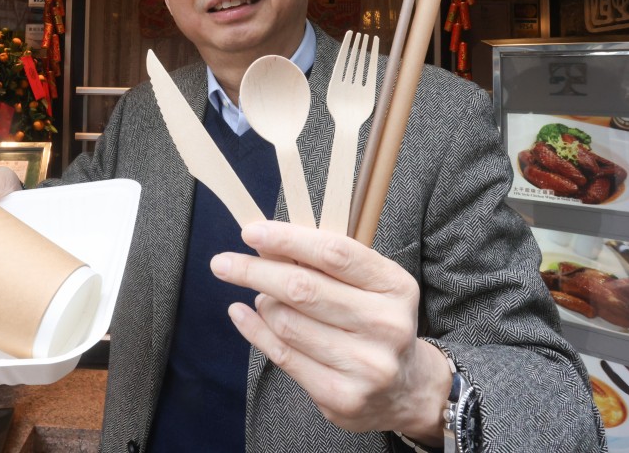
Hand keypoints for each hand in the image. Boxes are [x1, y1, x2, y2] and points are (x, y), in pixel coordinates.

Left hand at [209, 221, 450, 443]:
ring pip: (287, 322)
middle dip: (254, 271)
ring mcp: (365, 365)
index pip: (334, 253)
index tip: (251, 231)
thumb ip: (323, 264)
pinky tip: (241, 314)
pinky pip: (283, 355)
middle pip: (302, 288)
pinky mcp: (342, 396)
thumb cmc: (375, 321)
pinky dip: (254, 330)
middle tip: (222, 263)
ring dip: (262, 304)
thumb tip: (264, 243)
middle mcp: (385, 325)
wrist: (406, 390)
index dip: (287, 239)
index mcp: (395, 286)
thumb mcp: (367, 284)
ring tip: (260, 297)